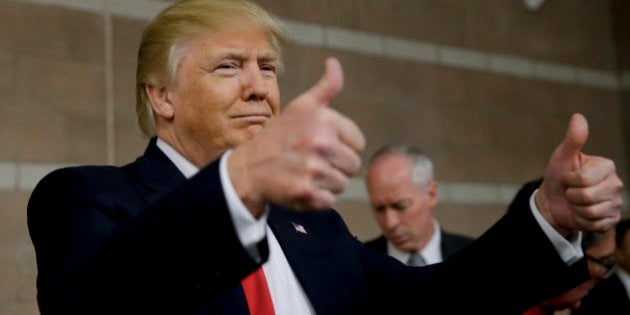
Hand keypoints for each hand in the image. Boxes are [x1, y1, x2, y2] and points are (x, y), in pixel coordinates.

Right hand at [229, 57, 364, 216]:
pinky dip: (317, 199)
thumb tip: (334, 62)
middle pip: (353, 165)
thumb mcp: (301, 107)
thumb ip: (326, 88)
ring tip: (304, 173)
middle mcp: (320, 142)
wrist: (248, 168)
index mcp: (324, 119)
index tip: (319, 144)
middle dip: (335, 166)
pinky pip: (330, 201)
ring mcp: (313, 169)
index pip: (358, 143)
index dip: (341, 145)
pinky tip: (300, 186)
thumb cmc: (279, 137)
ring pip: (342, 183)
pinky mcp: (307, 192)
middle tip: (311, 161)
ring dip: (326, 182)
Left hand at [536, 113, 622, 234]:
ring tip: (575, 202)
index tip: (568, 177)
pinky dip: (582, 221)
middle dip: (572, 196)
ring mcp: (615, 203)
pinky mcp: (611, 220)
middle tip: (571, 191)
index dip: (570, 180)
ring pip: (591, 212)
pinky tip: (581, 213)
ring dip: (576, 209)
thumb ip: (573, 139)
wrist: (554, 200)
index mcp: (607, 166)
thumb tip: (578, 116)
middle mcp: (616, 184)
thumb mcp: (562, 157)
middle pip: (588, 197)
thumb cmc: (558, 175)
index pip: (585, 179)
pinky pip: (595, 225)